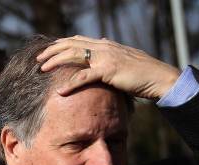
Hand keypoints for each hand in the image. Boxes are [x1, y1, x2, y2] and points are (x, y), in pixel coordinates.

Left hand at [37, 35, 180, 99]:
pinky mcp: (109, 71)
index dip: (61, 44)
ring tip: (42, 69)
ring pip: (74, 56)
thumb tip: (104, 52)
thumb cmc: (144, 74)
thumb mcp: (125, 61)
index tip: (49, 50)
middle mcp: (104, 47)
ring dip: (56, 62)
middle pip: (72, 44)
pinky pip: (84, 76)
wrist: (159, 78)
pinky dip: (71, 83)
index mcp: (107, 45)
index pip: (78, 40)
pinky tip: (60, 91)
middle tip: (38, 59)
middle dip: (53, 51)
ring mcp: (106, 57)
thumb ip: (112, 56)